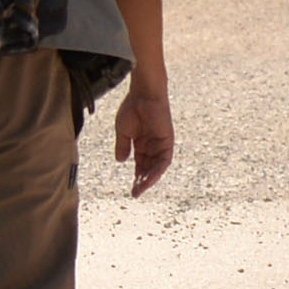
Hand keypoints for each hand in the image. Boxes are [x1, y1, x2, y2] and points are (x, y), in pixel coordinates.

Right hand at [114, 81, 175, 195]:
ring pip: (157, 167)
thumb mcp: (123, 131)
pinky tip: (150, 178)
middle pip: (149, 168)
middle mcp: (153, 145)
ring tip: (141, 189)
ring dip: (150, 178)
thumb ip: (123, 146)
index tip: (132, 190)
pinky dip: (158, 170)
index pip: (141, 165)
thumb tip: (121, 161)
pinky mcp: (167, 141)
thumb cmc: (132, 108)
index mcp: (142, 143)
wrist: (143, 94)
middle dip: (143, 181)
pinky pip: (164, 160)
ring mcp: (161, 144)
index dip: (137, 177)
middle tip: (136, 193)